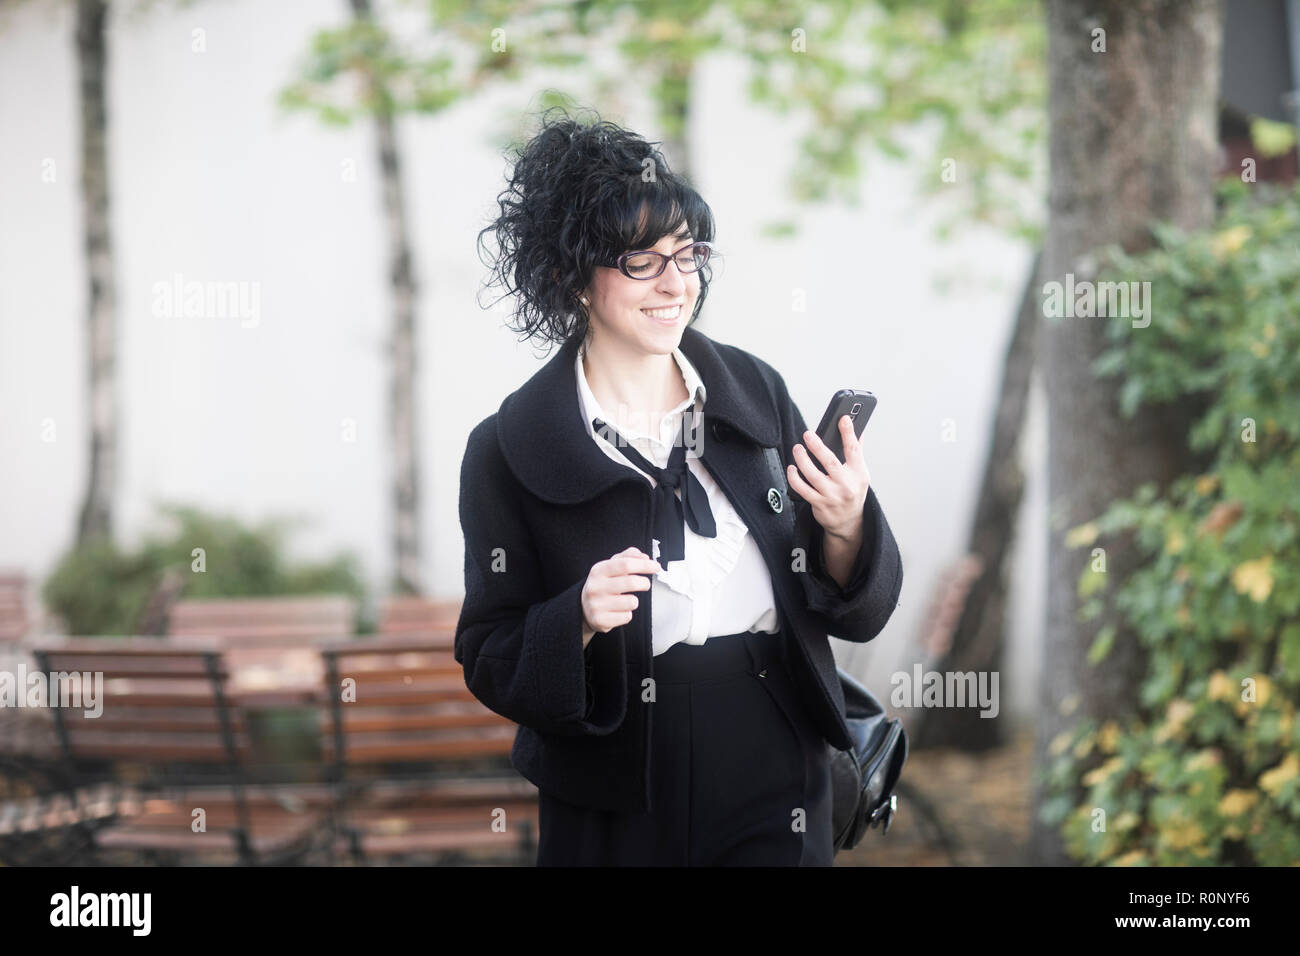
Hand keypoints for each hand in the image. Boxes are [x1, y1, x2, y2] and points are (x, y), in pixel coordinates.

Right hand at [580, 547, 661, 646]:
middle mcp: (595, 587)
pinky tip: (619, 611)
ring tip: (626, 600)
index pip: (625, 564)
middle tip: (646, 584)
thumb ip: (626, 558)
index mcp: (598, 570)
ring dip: (634, 601)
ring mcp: (596, 604)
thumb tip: (643, 556)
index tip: (656, 566)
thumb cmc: (601, 586)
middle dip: (644, 583)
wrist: (582, 608)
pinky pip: (627, 617)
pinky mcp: (600, 620)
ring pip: (631, 602)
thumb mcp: (609, 567)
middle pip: (631, 582)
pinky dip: (627, 614)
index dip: (644, 565)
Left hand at [786, 415, 870, 540]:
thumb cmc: (852, 492)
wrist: (849, 523)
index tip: (843, 418)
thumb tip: (858, 428)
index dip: (849, 433)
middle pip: (829, 461)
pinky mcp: (819, 504)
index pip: (854, 450)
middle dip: (817, 446)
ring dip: (802, 459)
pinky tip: (792, 468)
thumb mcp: (860, 474)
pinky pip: (802, 488)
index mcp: (859, 474)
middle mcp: (846, 485)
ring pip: (812, 474)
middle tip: (807, 434)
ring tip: (797, 448)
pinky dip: (794, 477)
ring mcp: (832, 495)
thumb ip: (857, 452)